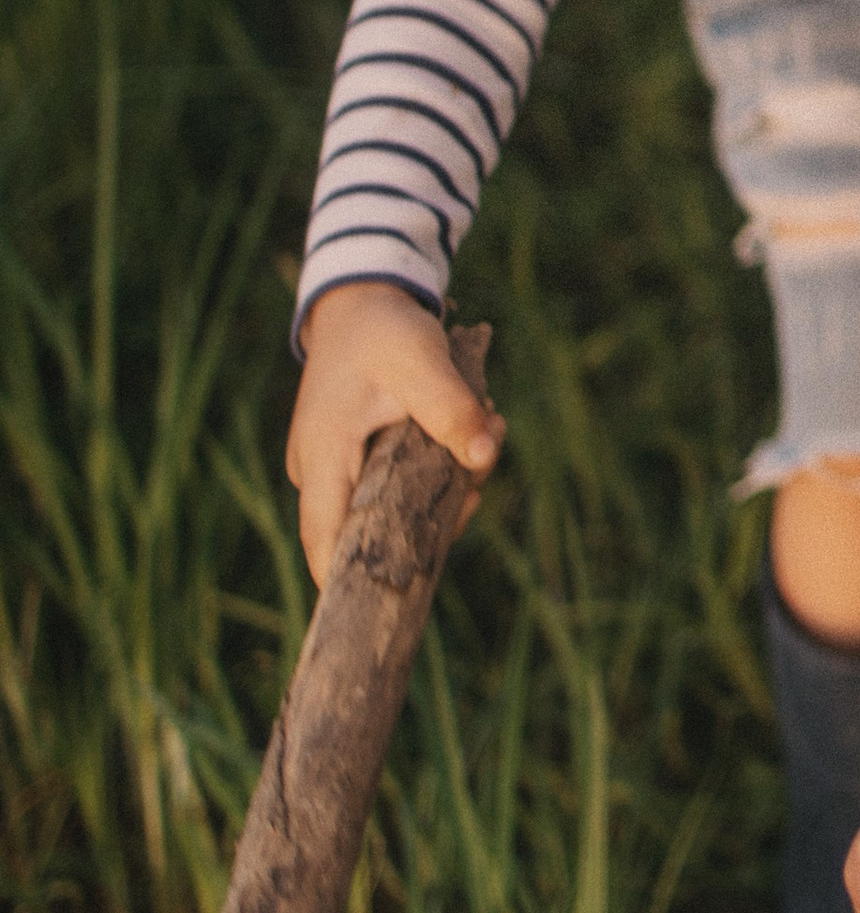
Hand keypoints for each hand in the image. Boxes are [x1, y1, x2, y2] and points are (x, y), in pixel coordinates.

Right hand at [287, 281, 503, 585]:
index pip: (326, 541)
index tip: (394, 608)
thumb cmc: (383, 331)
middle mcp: (321, 473)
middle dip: (430, 524)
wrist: (363, 303)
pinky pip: (396, 489)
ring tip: (485, 440)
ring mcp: (337, 470)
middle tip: (476, 491)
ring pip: (389, 510)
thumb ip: (451, 408)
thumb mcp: (420, 359)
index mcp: (323, 456)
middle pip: (367, 533)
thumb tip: (483, 459)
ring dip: (443, 491)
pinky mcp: (358, 463)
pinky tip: (472, 440)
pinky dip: (436, 475)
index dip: (353, 581)